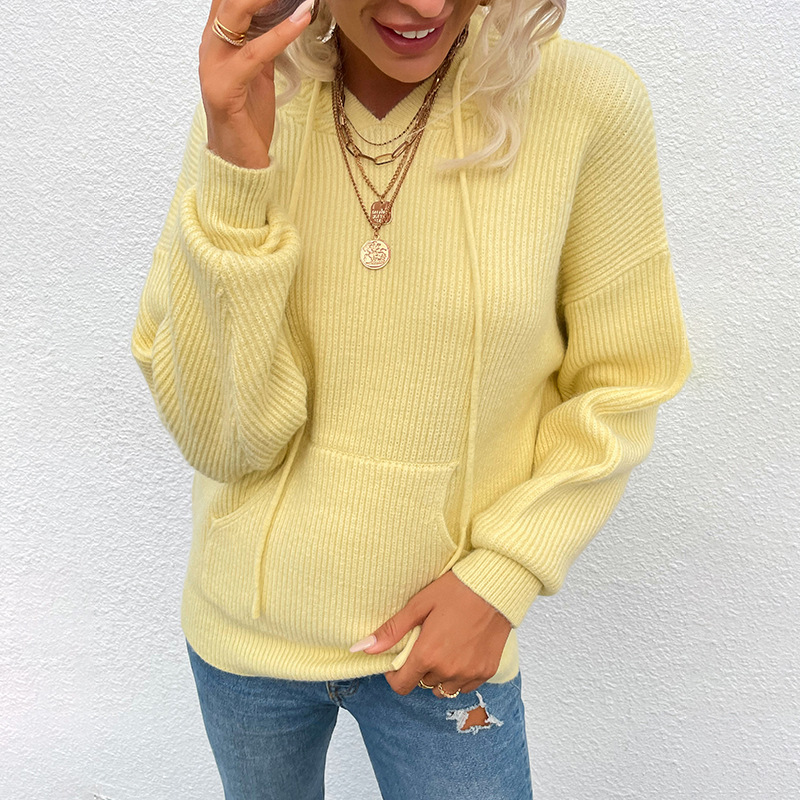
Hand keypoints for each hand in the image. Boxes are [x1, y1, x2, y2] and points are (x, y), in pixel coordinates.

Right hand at [199, 0, 314, 167]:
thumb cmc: (247, 119)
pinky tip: (302, 19)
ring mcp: (212, 66)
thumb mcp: (259, 74)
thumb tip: (286, 19)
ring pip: (234, 14)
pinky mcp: (224, 87)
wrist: (238, 160)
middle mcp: (209, 47)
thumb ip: (265, 46)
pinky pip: (254, 52)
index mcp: (216, 41)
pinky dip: (280, 34)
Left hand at [351, 571, 512, 696]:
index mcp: (427, 655)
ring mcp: (469, 673)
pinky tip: (462, 652)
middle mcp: (448, 670)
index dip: (396, 676)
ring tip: (444, 649)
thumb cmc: (455, 590)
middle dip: (419, 669)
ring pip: (444, 688)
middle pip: (423, 684)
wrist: (495, 587)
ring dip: (439, 675)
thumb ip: (392, 630)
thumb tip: (361, 649)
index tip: (399, 660)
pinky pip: (465, 686)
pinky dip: (460, 675)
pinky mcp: (487, 672)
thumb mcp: (419, 605)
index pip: (402, 686)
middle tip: (426, 644)